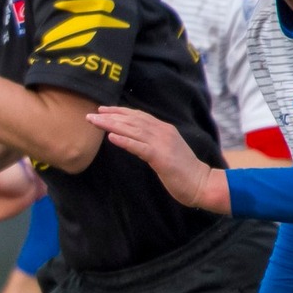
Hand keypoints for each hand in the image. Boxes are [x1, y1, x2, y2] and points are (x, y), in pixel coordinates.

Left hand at [86, 106, 228, 212]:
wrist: (202, 183)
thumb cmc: (183, 170)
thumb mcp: (166, 151)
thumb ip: (152, 142)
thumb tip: (135, 139)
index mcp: (164, 129)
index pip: (138, 116)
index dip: (119, 111)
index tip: (102, 109)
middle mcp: (163, 132)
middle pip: (132, 120)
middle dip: (110, 116)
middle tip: (90, 114)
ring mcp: (162, 143)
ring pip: (133, 130)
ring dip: (112, 125)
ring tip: (95, 122)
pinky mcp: (161, 157)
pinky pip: (139, 147)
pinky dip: (124, 141)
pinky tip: (111, 137)